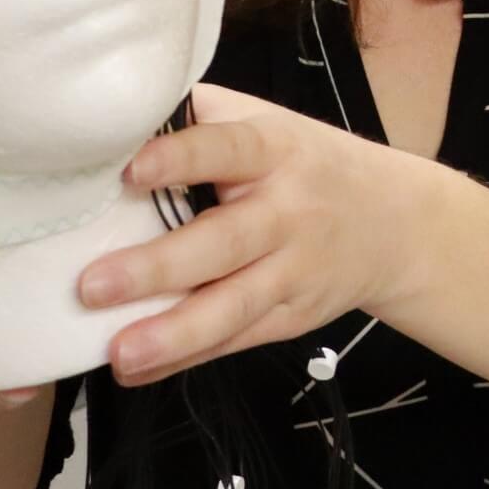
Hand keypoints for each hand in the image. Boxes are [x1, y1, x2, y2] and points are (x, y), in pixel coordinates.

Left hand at [74, 82, 436, 387]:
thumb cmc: (306, 164)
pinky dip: (186, 358)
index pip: (226, 149)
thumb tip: (116, 120)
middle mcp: (287, 211)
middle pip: (224, 241)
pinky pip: (236, 340)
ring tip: (120, 352)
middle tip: (93, 284)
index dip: (181, 159)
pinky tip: (138, 369)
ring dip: (175, 332)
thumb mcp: (267, 122)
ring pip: (234, 304)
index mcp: (273, 149)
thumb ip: (202, 120)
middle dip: (159, 266)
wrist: (395, 222)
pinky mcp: (291, 316)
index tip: (131, 170)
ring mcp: (293, 270)